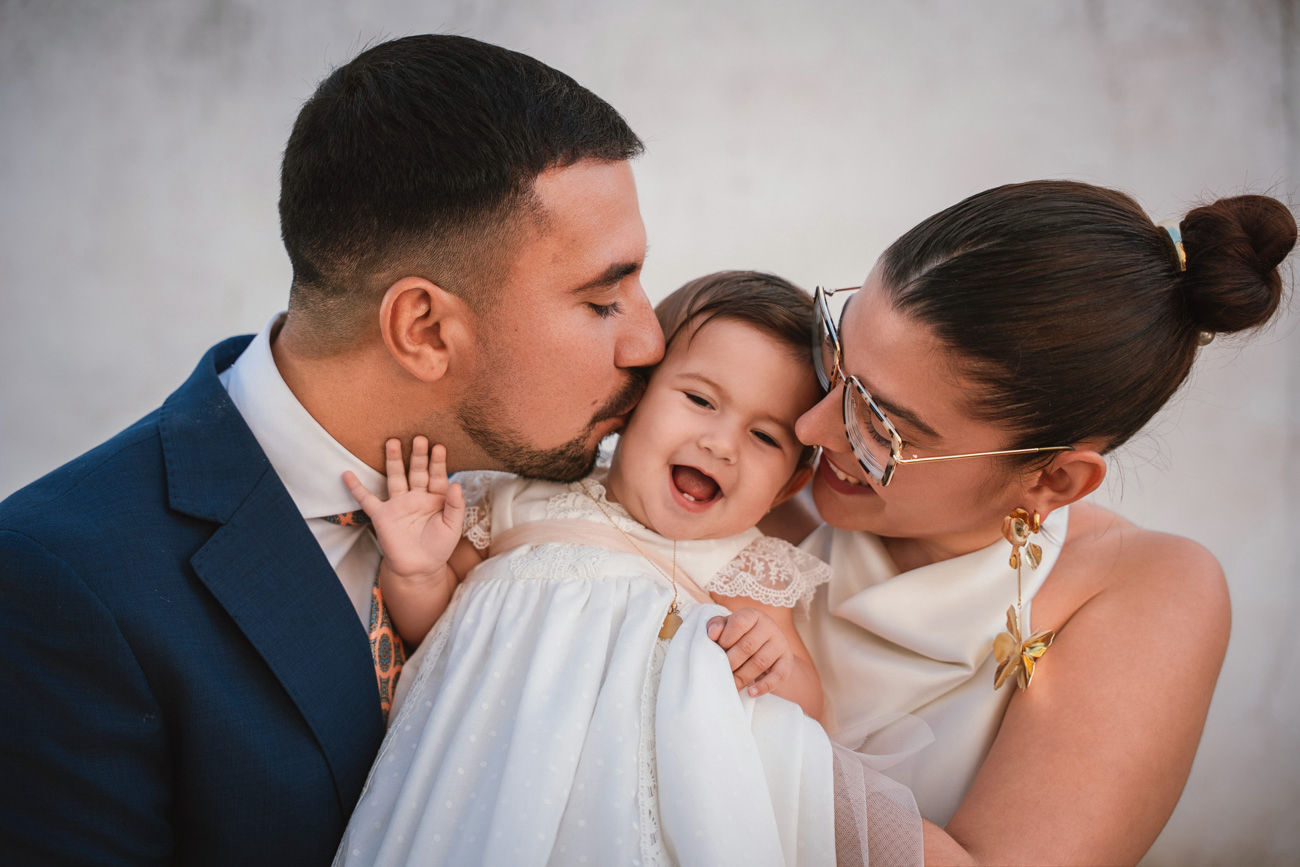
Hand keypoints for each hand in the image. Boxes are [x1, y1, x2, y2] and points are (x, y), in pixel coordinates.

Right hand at [342, 436, 464, 582]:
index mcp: (435, 499)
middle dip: (418, 455)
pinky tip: (348, 474)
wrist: (419, 568)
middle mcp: (416, 497)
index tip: (439, 447)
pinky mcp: (382, 515)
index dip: (438, 462)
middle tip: (419, 438)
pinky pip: (367, 499)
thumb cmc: (439, 547)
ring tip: (392, 441)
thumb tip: (457, 484)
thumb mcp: (452, 527)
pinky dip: (356, 488)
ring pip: (395, 478)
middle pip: (417, 471)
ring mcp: (398, 504)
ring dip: (394, 461)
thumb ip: (455, 506)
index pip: (437, 476)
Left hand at [706, 608, 792, 696]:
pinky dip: (763, 686)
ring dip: (743, 676)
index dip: (726, 638)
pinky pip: (777, 675)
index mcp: (752, 615)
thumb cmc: (739, 636)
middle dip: (731, 662)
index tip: (717, 650)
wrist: (766, 648)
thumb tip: (712, 634)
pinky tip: (751, 692)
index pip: (739, 622)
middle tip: (720, 673)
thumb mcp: (727, 627)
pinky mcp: (787, 662)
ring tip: (731, 685)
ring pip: (760, 662)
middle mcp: (769, 626)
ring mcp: (780, 643)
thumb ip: (716, 626)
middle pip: (748, 646)